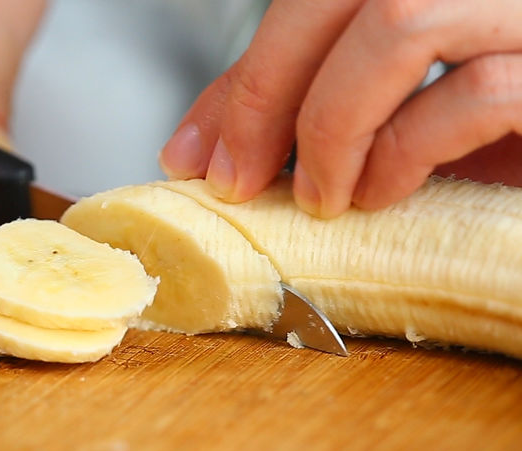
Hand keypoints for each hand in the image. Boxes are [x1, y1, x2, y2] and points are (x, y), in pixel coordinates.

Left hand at [159, 0, 521, 217]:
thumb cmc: (492, 113)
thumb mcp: (382, 99)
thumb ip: (299, 98)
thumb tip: (194, 149)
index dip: (246, 73)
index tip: (198, 155)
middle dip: (267, 93)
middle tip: (237, 180)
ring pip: (403, 18)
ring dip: (334, 124)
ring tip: (324, 196)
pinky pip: (478, 91)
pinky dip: (407, 150)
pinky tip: (386, 192)